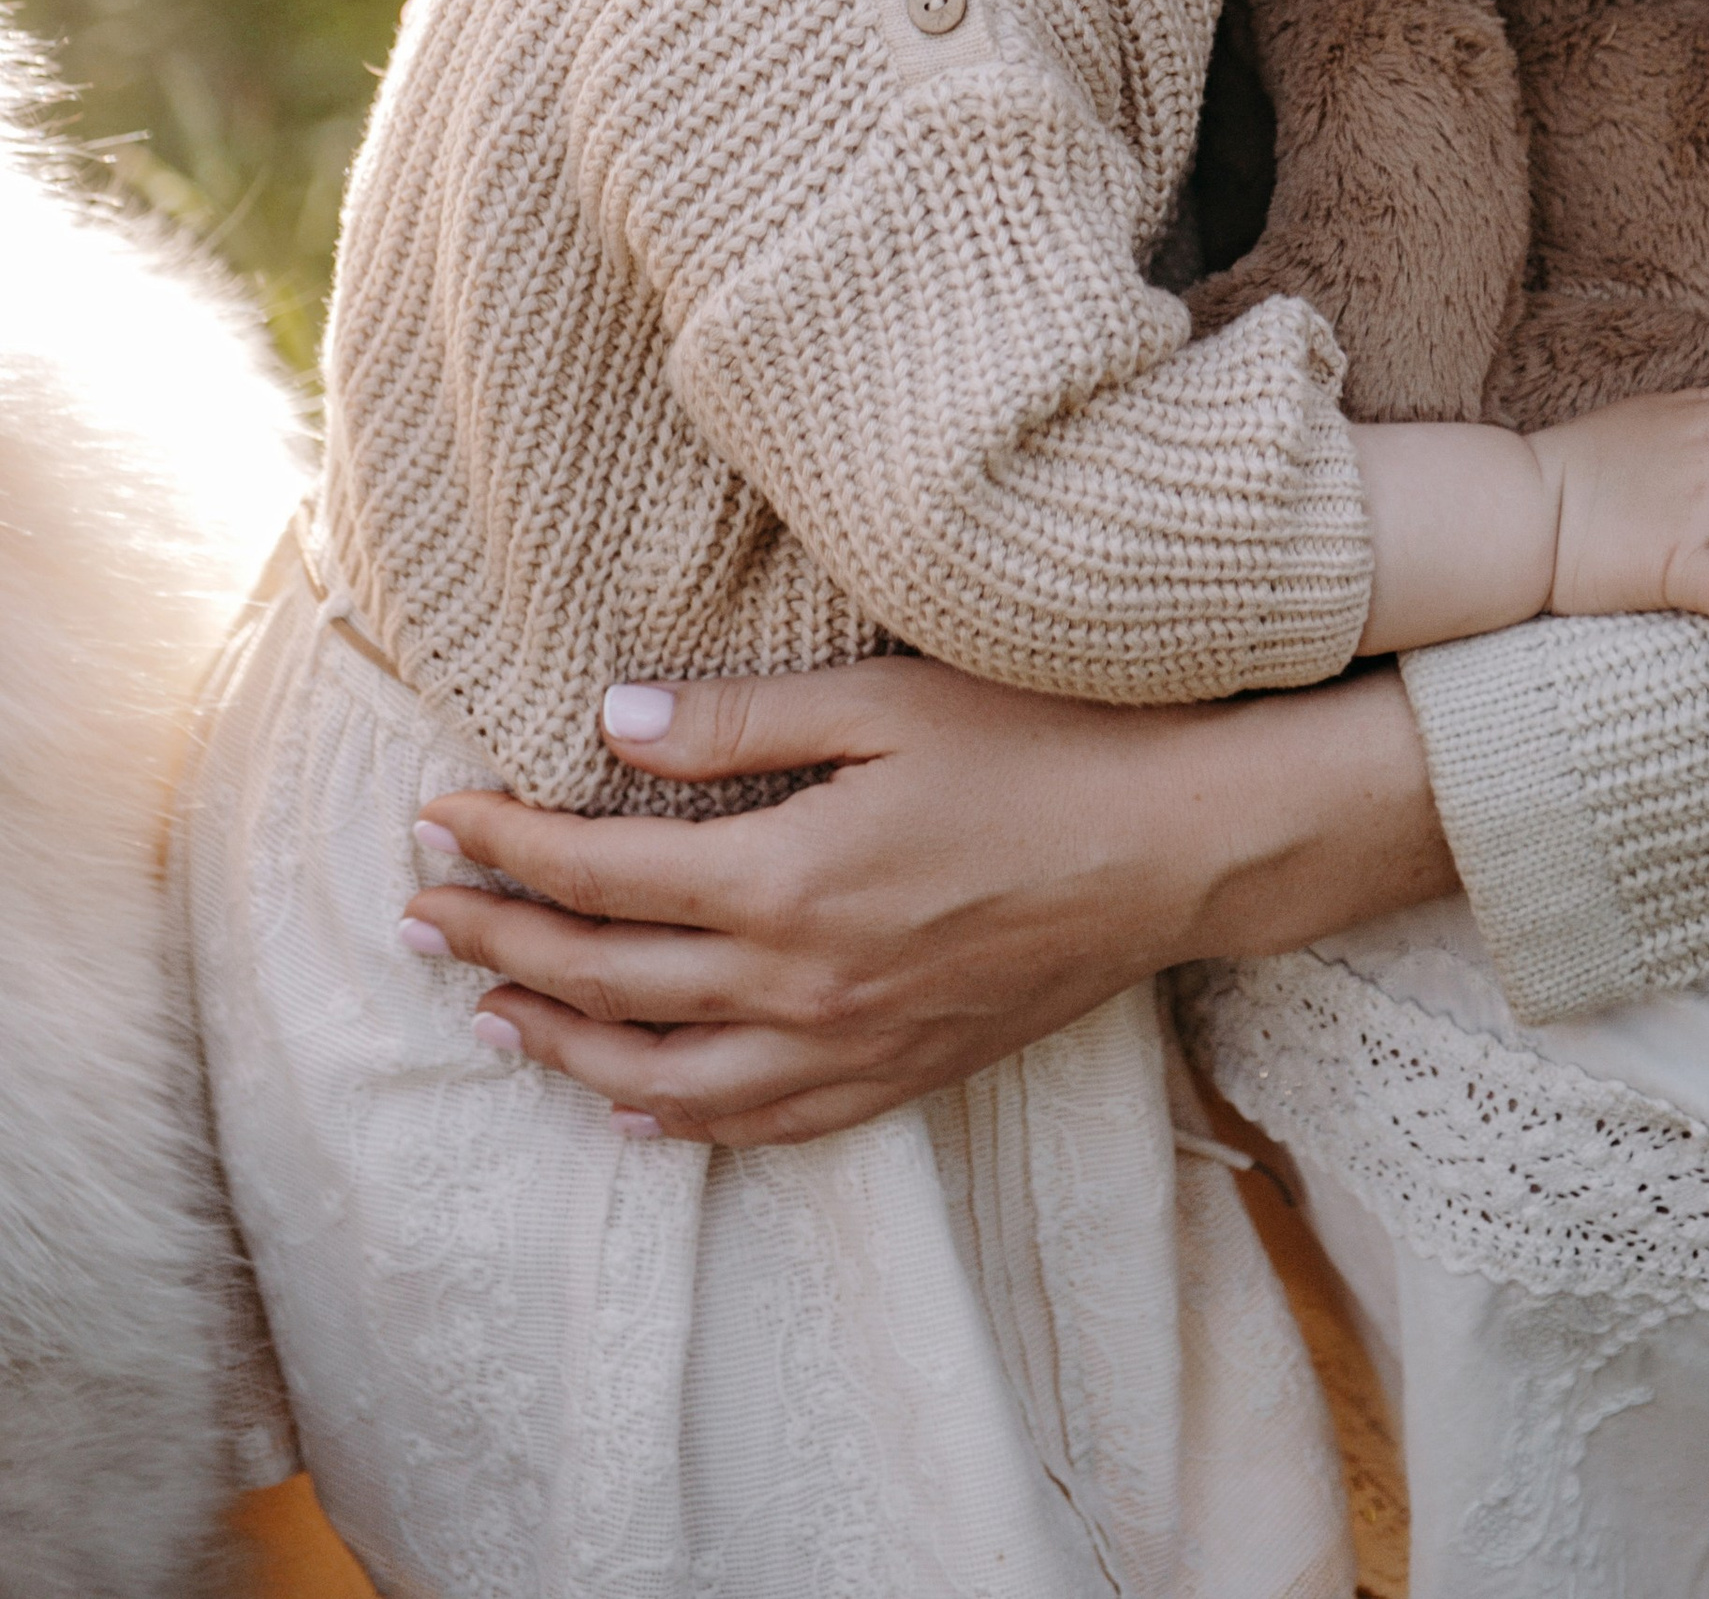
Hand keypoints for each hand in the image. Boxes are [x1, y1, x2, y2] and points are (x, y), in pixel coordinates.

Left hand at [401, 655, 1450, 1146]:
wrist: (1178, 844)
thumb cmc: (1042, 743)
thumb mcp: (886, 700)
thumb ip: (739, 722)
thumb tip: (608, 720)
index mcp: (785, 879)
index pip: (598, 874)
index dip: (503, 849)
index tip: (434, 821)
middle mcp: (798, 983)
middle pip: (605, 979)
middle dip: (495, 948)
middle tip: (413, 921)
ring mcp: (849, 1044)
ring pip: (661, 1077)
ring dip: (559, 1047)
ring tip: (487, 1019)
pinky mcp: (900, 1073)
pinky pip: (758, 1125)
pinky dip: (672, 1120)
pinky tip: (627, 1104)